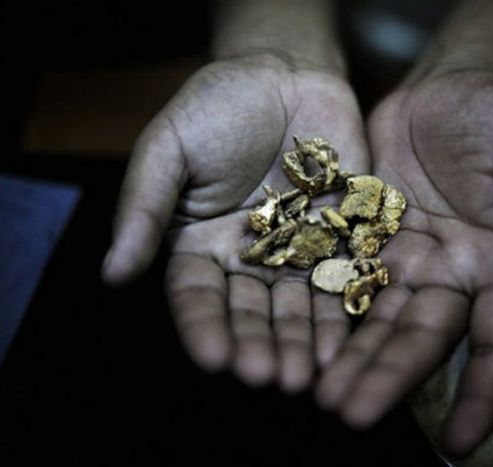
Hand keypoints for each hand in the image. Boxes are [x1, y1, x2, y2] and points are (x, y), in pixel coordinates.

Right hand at [102, 53, 368, 392]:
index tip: (215, 358)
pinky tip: (346, 339)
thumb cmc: (217, 106)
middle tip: (269, 377)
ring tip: (309, 374)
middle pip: (252, 312)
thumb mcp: (168, 148)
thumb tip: (112, 274)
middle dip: (259, 345)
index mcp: (198, 244)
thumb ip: (143, 207)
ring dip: (302, 342)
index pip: (197, 296)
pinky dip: (343, 308)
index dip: (205, 327)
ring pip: (297, 306)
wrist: (285, 74)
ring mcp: (296, 251)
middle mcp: (247, 259)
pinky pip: (342, 278)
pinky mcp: (339, 238)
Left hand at [316, 70, 492, 454]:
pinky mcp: (364, 240)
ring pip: (376, 321)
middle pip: (421, 339)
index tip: (460, 443)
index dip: (485, 391)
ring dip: (350, 360)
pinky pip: (342, 283)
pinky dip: (326, 315)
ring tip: (319, 395)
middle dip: (389, 378)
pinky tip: (302, 342)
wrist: (443, 92)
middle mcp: (451, 276)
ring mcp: (404, 261)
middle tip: (351, 413)